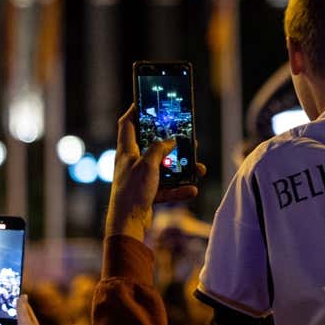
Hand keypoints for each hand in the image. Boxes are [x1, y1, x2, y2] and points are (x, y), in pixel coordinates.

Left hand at [109, 106, 206, 239]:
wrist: (128, 223)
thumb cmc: (132, 191)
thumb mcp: (147, 164)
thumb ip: (159, 149)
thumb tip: (170, 141)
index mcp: (127, 151)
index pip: (127, 124)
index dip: (135, 111)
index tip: (147, 102)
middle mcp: (133, 162)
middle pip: (152, 145)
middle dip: (170, 141)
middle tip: (184, 136)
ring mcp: (141, 178)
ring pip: (164, 167)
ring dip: (181, 168)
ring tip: (197, 166)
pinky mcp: (148, 192)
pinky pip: (167, 187)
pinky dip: (179, 188)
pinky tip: (192, 189)